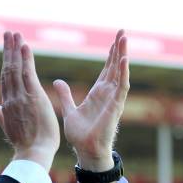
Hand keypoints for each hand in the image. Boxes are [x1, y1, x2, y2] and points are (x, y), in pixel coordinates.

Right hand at [0, 31, 59, 171]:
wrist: (32, 153)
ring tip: (15, 34)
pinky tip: (24, 46)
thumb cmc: (25, 144)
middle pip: (8, 69)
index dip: (6, 62)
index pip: (6, 79)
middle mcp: (11, 98)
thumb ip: (0, 115)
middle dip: (8, 50)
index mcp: (7, 104)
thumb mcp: (9, 128)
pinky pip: (28, 74)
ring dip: (15, 49)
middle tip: (8, 33)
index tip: (7, 49)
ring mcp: (21, 96)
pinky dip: (26, 59)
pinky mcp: (32, 97)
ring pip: (16, 68)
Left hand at [53, 29, 129, 171]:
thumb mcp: (69, 110)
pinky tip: (124, 60)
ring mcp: (112, 99)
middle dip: (118, 49)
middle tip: (122, 31)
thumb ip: (65, 95)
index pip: (106, 70)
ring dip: (122, 56)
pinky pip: (121, 87)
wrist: (85, 151)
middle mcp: (107, 94)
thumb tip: (57, 81)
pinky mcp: (115, 107)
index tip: (112, 39)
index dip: (109, 55)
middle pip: (115, 67)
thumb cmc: (80, 135)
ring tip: (124, 39)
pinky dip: (123, 73)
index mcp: (97, 94)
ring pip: (120, 73)